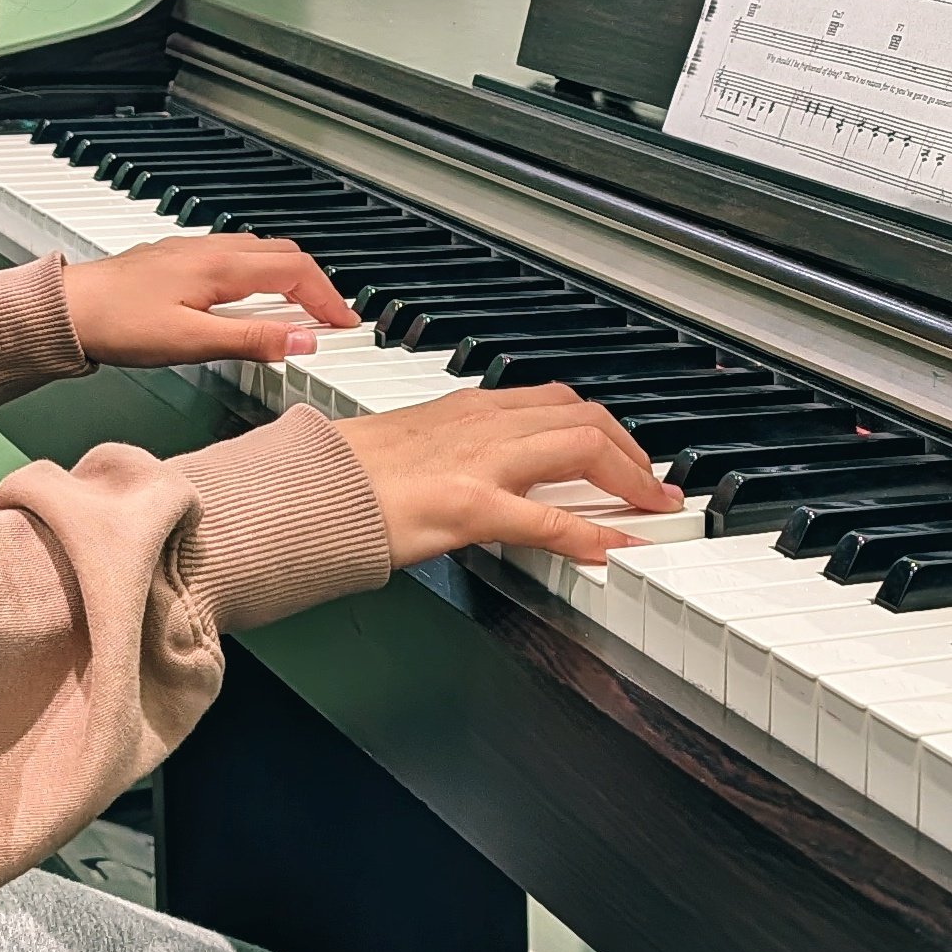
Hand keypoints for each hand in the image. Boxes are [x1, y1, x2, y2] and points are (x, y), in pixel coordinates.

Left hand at [61, 234, 358, 368]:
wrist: (66, 309)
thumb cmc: (118, 323)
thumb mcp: (192, 342)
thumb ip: (251, 340)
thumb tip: (303, 341)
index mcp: (222, 267)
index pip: (296, 272)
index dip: (327, 298)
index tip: (344, 323)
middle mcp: (211, 249)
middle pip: (284, 255)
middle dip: (315, 283)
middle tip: (330, 316)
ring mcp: (192, 251)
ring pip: (258, 251)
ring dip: (288, 275)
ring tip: (297, 308)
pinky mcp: (175, 260)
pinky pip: (233, 256)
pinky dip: (258, 273)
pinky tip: (246, 297)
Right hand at [334, 386, 681, 568]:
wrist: (299, 491)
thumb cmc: (335, 477)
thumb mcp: (402, 452)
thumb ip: (443, 458)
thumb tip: (466, 479)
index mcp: (461, 409)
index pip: (550, 402)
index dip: (597, 426)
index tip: (621, 451)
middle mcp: (478, 422)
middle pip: (581, 416)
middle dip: (629, 448)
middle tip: (653, 482)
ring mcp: (478, 461)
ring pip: (580, 446)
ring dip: (628, 477)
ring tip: (652, 506)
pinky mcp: (470, 505)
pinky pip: (550, 519)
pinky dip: (593, 532)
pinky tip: (614, 548)